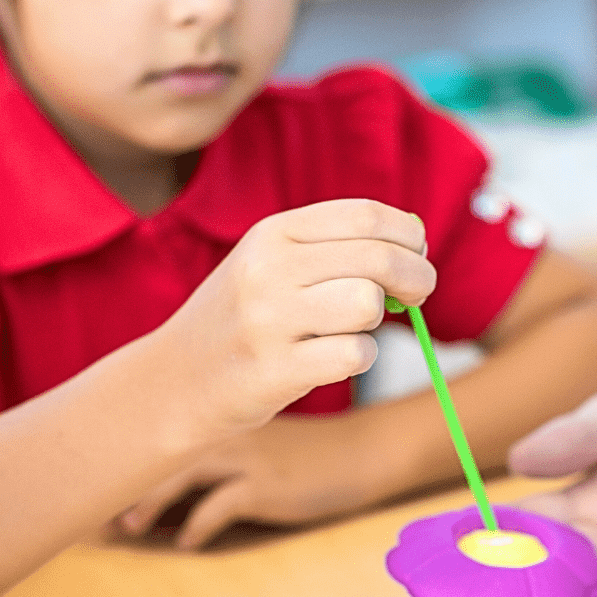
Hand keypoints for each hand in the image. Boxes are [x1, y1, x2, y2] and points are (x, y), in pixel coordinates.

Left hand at [118, 410, 390, 548]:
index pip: (165, 421)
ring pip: (181, 476)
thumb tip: (184, 467)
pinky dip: (196, 528)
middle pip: (162, 448)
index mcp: (227, 410)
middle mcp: (230, 428)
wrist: (363, 451)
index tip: (101, 470)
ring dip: (150, 504)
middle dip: (127, 478)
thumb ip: (226, 439)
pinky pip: (216, 508)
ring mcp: (247, 456)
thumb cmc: (314, 448)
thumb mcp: (265, 434)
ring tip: (130, 526)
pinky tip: (187, 543)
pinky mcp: (264, 485)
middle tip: (101, 506)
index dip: (131, 448)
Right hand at [157, 199, 434, 442]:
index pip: (365, 216)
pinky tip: (335, 359)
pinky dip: (360, 358)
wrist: (178, 380)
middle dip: (416, 276)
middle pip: (378, 259)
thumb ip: (334, 248)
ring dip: (375, 320)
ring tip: (353, 329)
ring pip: (368, 303)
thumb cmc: (242, 321)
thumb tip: (415, 239)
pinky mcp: (276, 370)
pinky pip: (354, 354)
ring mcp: (268, 321)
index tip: (417, 254)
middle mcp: (268, 270)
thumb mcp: (271, 265)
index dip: (408, 236)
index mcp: (272, 234)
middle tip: (418, 294)